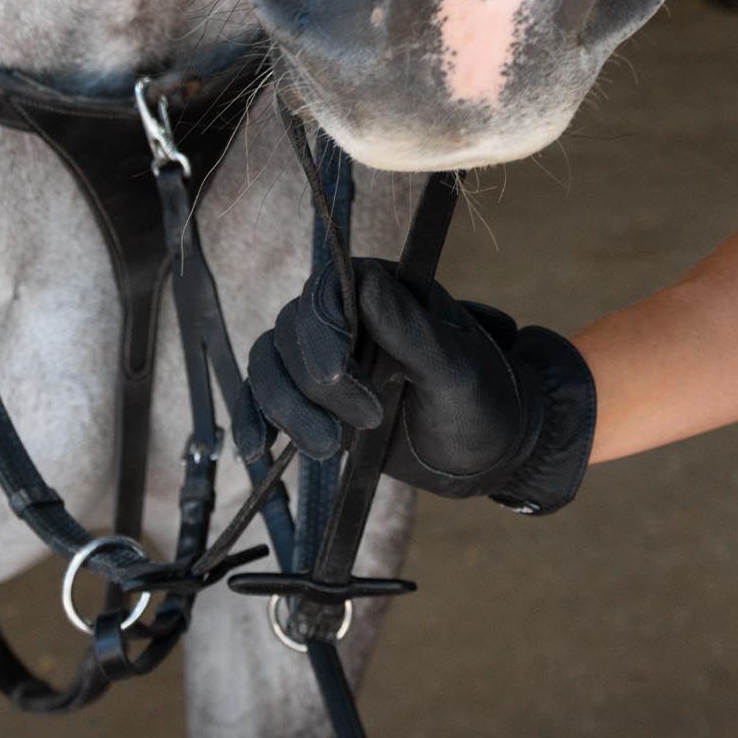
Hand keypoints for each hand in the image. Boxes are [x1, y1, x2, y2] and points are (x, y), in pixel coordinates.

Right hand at [240, 259, 596, 513]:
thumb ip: (413, 332)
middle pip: (292, 329)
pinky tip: (256, 449)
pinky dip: (252, 420)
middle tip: (366, 421)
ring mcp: (326, 358)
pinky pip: (263, 399)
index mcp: (387, 290)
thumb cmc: (483, 402)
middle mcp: (349, 316)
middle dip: (314, 383)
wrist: (484, 455)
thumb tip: (369, 283)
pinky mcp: (312, 401)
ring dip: (286, 409)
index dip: (322, 330)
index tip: (338, 376)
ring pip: (271, 364)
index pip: (328, 286)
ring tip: (327, 449)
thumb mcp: (458, 371)